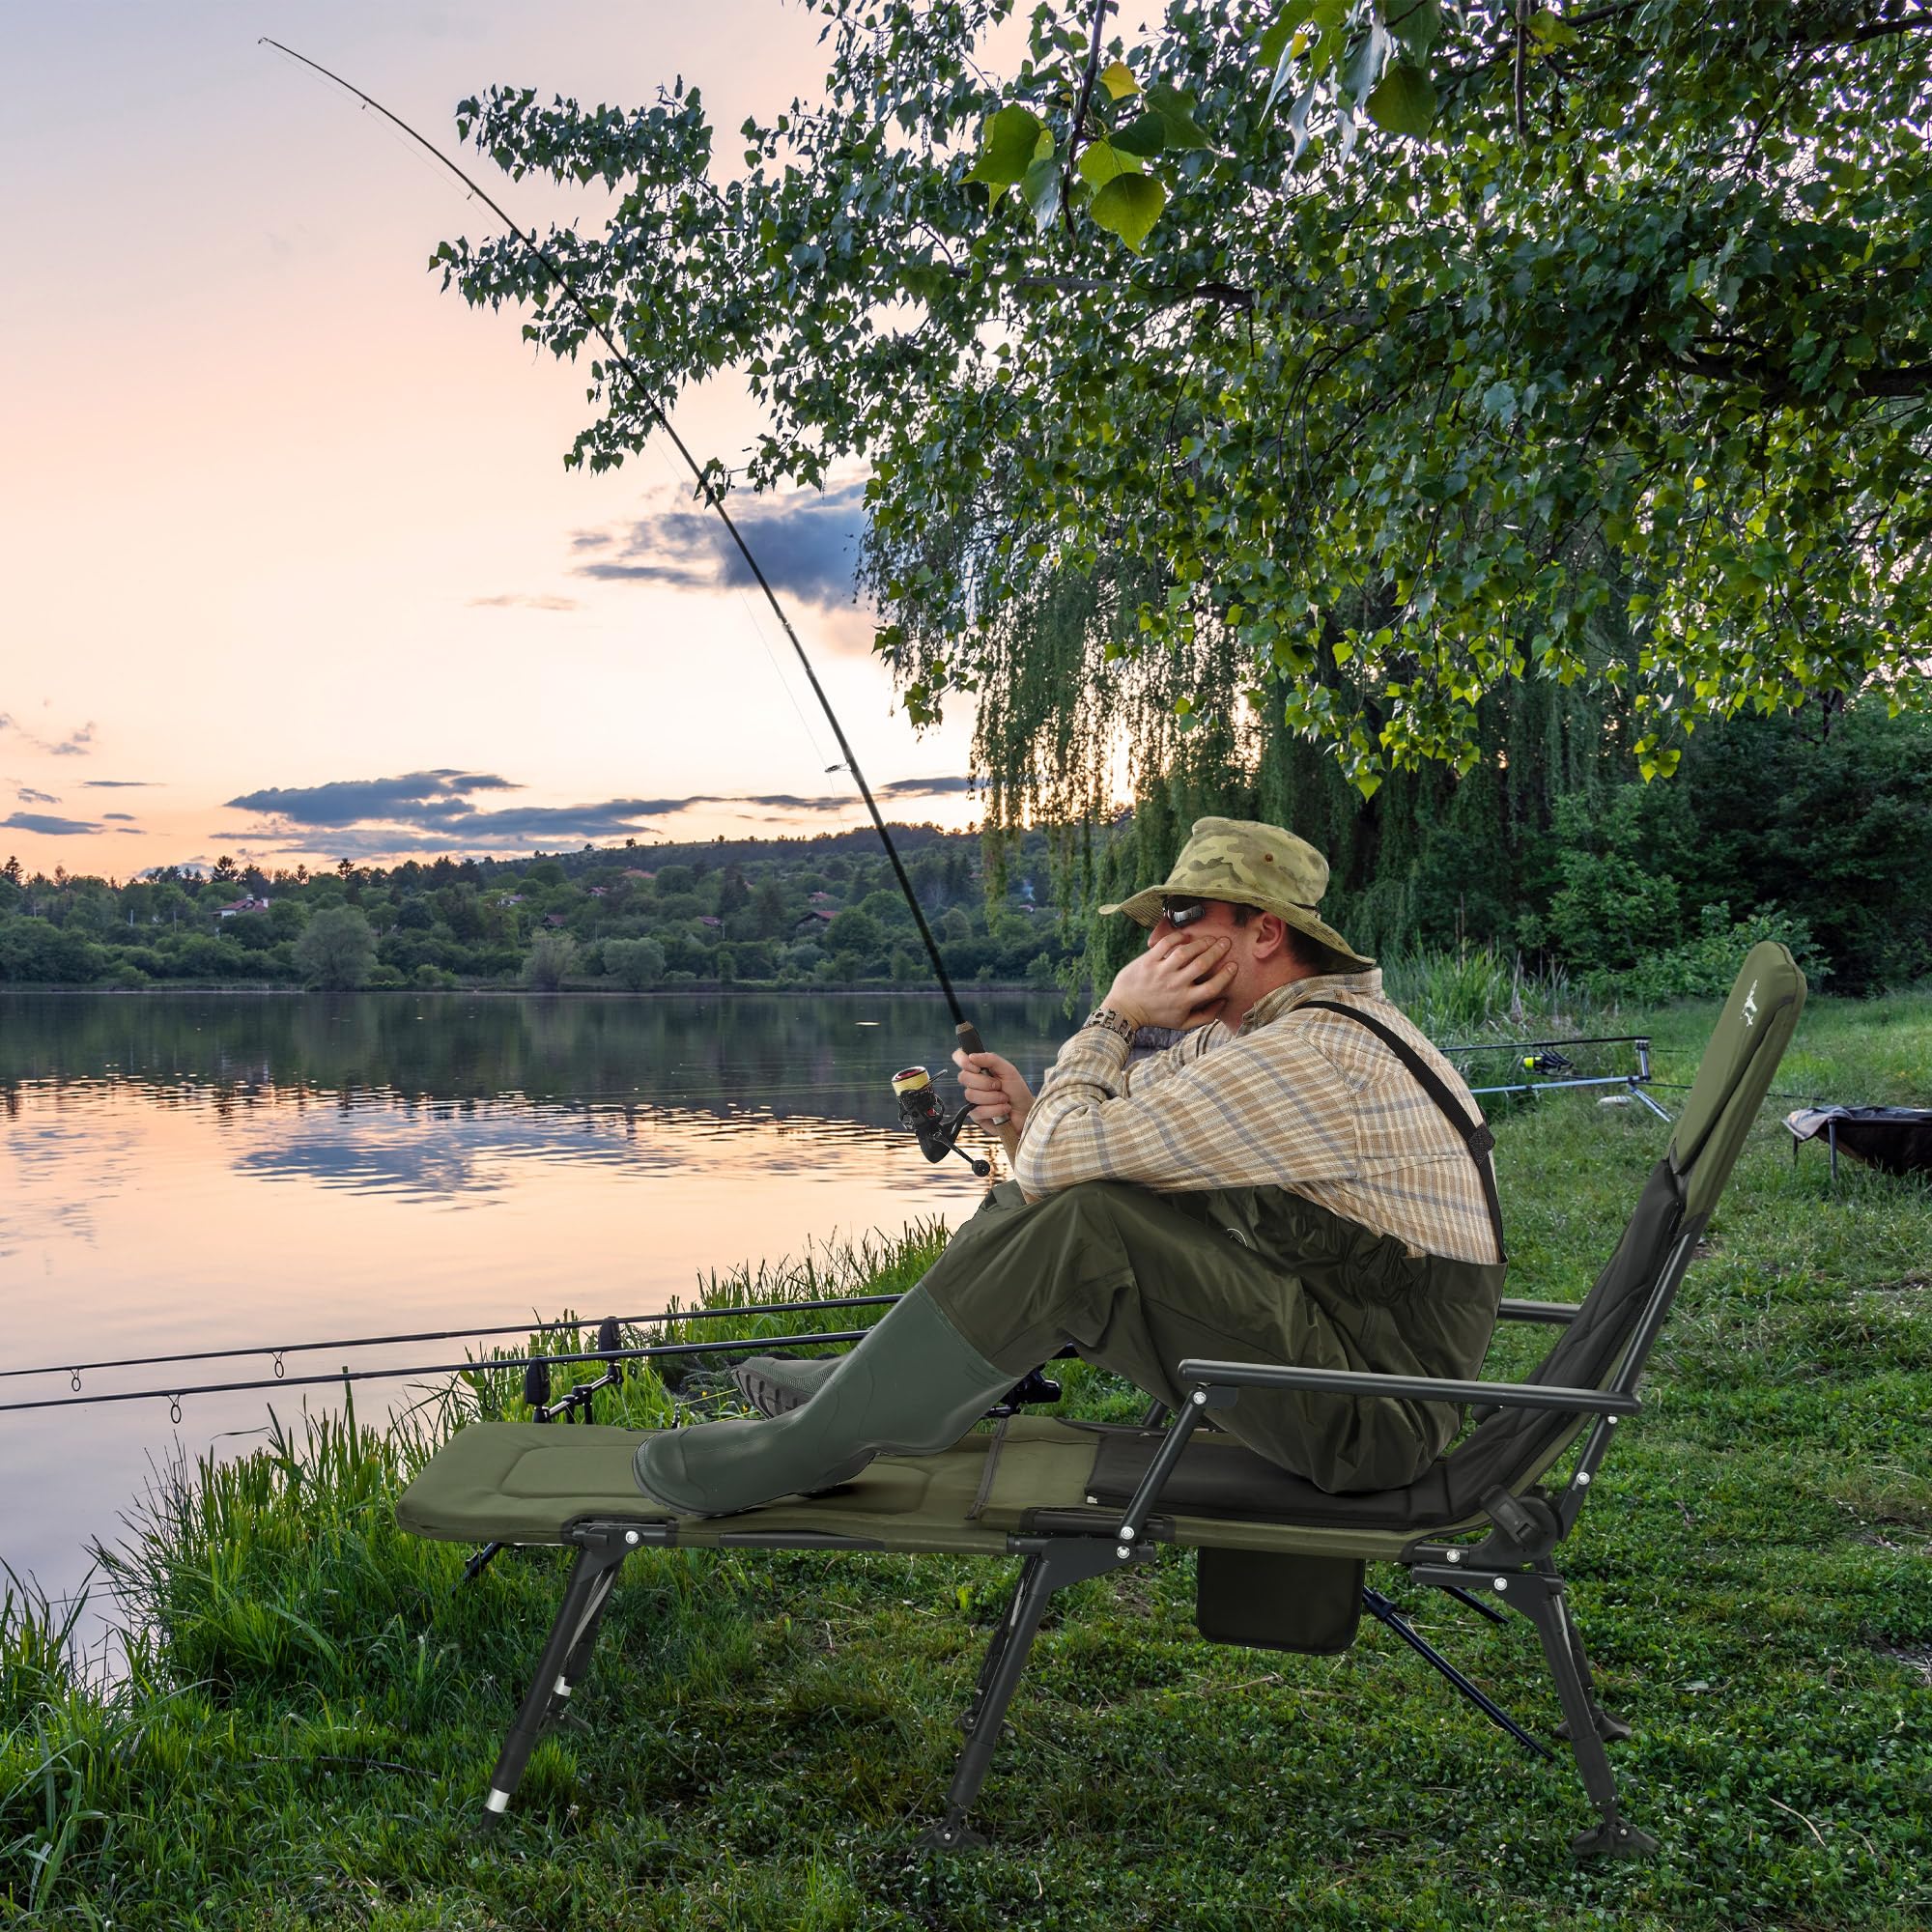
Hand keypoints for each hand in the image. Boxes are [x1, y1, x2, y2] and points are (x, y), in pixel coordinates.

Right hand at [951, 1048, 1033, 1132]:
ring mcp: (973, 1099)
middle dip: (985, 1082)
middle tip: (999, 1086)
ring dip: (993, 1097)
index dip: (963, 1061)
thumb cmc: (1017, 1091)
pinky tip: (1004, 1110)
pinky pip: (978, 1111)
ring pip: (971, 1094)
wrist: (1026, 1112)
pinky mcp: (975, 1115)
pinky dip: (995, 1109)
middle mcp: (973, 1083)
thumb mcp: (1008, 1070)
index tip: (977, 1067)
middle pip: (963, 1077)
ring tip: (1004, 1099)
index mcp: (979, 1069)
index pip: (960, 1057)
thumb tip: (971, 1056)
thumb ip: (991, 1059)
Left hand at [1104, 930, 1236, 1031]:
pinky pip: (1165, 944)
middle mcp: (1175, 985)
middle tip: (1226, 942)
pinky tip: (1186, 935)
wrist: (1125, 1009)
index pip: (1213, 987)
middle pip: (1202, 964)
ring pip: (1186, 952)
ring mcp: (1161, 972)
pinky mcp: (1148, 961)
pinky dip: (1177, 937)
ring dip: (1201, 943)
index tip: (1234, 965)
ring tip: (1209, 938)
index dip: (1226, 975)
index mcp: (1186, 1000)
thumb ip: (1206, 1016)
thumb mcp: (1182, 1023)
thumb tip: (1224, 1001)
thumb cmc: (1156, 1016)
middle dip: (1217, 951)